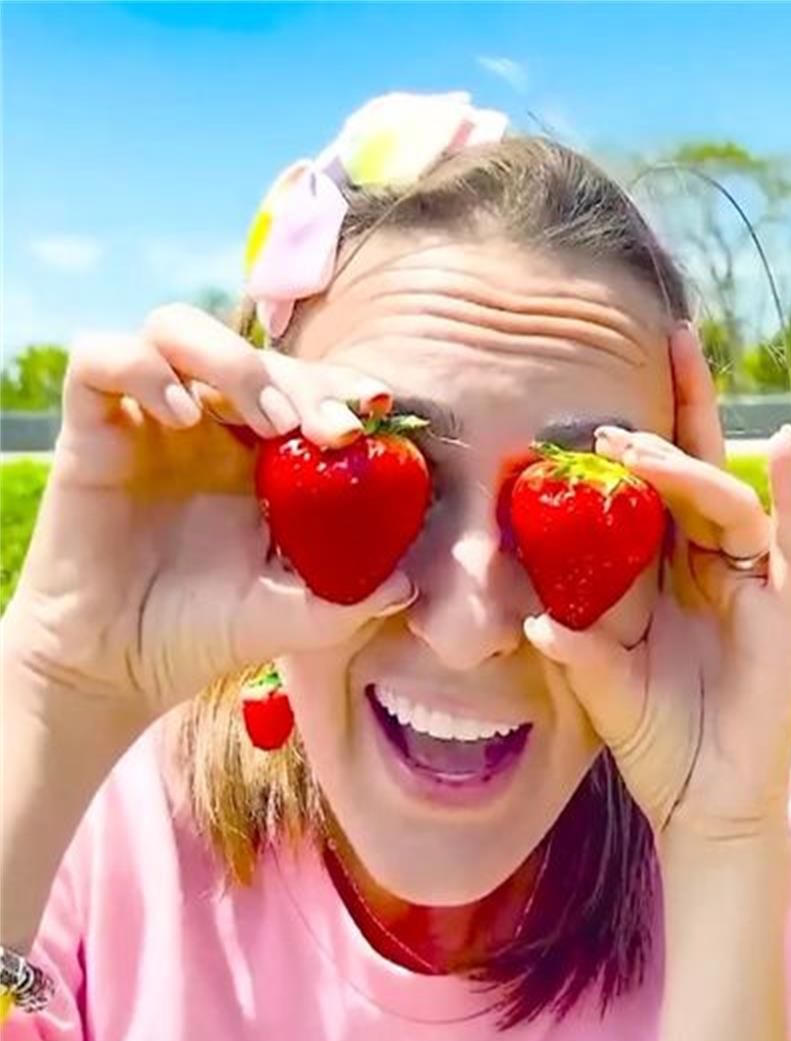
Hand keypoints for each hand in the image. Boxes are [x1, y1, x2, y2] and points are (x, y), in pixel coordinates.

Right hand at [1, 304, 414, 721]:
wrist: (119, 667)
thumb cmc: (209, 632)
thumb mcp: (293, 617)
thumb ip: (348, 598)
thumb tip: (408, 584)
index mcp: (267, 450)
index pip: (310, 382)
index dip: (344, 383)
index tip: (378, 407)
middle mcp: (209, 422)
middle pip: (259, 352)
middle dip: (307, 379)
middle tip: (336, 431)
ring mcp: (148, 418)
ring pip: (179, 330)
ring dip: (234, 360)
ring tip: (270, 422)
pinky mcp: (89, 428)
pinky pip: (101, 358)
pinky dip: (142, 368)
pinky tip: (181, 414)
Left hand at [524, 324, 790, 841]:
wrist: (704, 808)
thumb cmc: (657, 742)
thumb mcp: (602, 683)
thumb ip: (578, 646)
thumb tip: (533, 621)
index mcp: (671, 572)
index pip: (658, 486)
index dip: (641, 432)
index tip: (602, 385)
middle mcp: (716, 566)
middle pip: (703, 468)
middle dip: (686, 406)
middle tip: (668, 339)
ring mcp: (754, 585)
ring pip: (729, 501)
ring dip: (690, 465)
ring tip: (636, 443)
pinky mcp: (785, 613)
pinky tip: (787, 445)